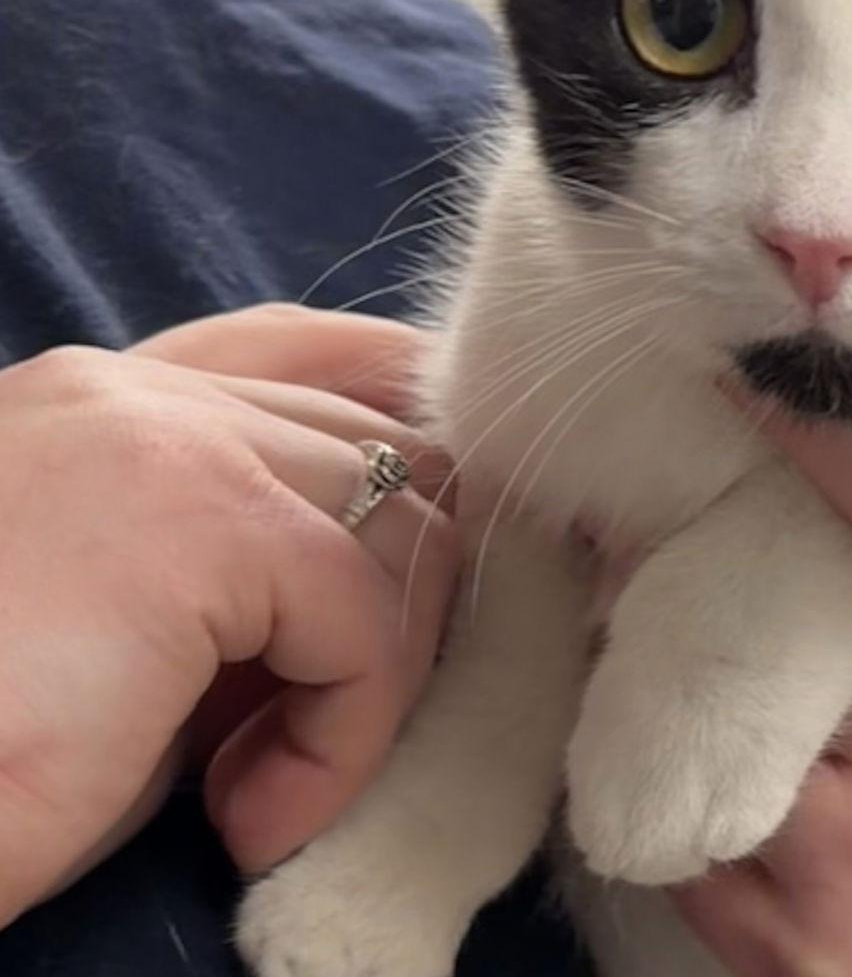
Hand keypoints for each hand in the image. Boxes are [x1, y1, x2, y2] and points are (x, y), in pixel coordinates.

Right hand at [0, 305, 459, 926]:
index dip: (396, 416)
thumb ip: (232, 563)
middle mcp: (138, 391)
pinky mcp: (199, 523)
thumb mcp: (121, 621)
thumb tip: (373, 577)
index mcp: (105, 397)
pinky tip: (254, 813)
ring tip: (272, 786)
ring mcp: (169, 440)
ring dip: (371, 680)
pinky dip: (344, 734)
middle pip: (381, 442)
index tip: (436, 520)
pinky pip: (360, 621)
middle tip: (336, 716)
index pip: (303, 348)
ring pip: (393, 529)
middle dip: (403, 583)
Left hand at [676, 378, 851, 975]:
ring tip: (672, 584)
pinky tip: (709, 715)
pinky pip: (694, 814)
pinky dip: (677, 750)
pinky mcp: (800, 950)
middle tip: (678, 463)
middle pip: (792, 596)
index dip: (839, 431)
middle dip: (723, 523)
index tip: (757, 361)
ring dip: (675, 631)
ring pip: (716, 699)